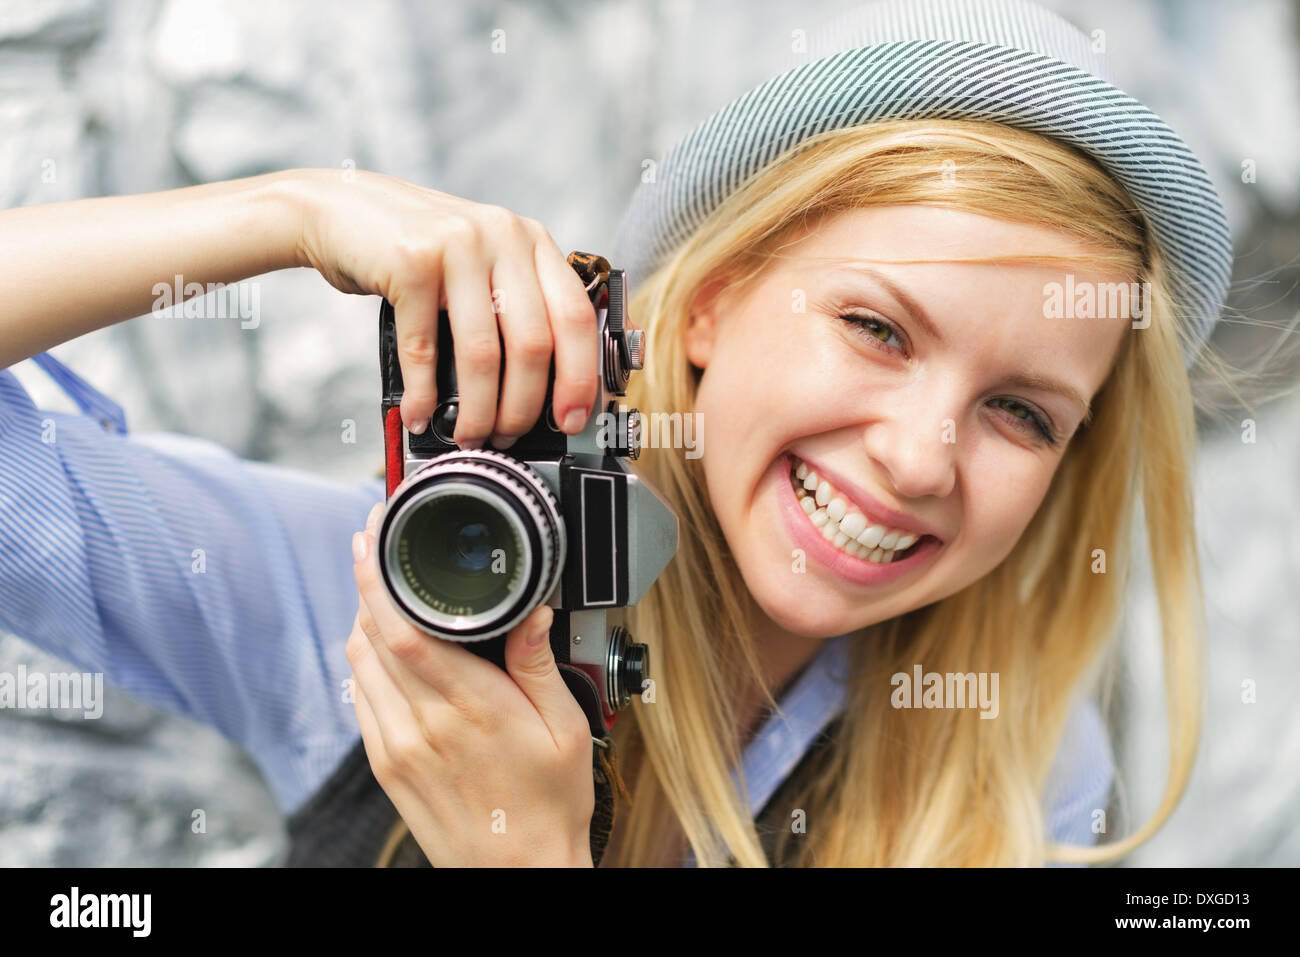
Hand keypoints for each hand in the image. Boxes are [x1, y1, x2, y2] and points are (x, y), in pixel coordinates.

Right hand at [289, 168, 599, 448]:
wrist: (341, 207)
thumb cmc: (418, 247)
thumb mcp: (483, 262)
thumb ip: (516, 307)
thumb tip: (542, 392)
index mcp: (532, 241)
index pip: (576, 317)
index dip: (579, 377)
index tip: (571, 419)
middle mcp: (503, 236)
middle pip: (533, 344)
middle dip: (523, 406)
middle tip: (509, 435)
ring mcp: (458, 245)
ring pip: (483, 353)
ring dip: (477, 410)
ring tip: (468, 435)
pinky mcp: (411, 262)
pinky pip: (426, 348)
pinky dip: (424, 394)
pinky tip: (421, 414)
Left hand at [345, 503, 596, 866]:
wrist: (518, 874)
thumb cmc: (549, 806)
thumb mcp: (566, 727)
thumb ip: (539, 663)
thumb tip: (535, 609)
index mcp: (471, 708)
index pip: (404, 630)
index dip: (377, 578)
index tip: (372, 539)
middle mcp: (423, 725)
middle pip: (372, 637)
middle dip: (365, 583)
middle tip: (370, 544)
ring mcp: (397, 747)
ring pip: (359, 664)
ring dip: (362, 619)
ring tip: (379, 588)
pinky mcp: (386, 766)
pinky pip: (361, 697)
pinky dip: (364, 660)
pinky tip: (382, 646)